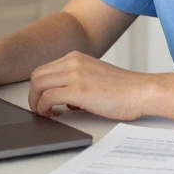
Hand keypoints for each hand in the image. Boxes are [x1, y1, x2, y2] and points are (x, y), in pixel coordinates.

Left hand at [28, 51, 150, 120]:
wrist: (141, 92)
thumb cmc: (124, 90)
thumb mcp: (95, 77)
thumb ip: (78, 82)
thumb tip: (65, 101)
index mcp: (76, 57)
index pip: (45, 69)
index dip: (39, 87)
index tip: (42, 100)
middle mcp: (73, 62)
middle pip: (36, 76)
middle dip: (33, 95)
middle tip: (39, 109)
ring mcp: (74, 74)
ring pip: (38, 85)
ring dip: (36, 102)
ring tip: (44, 114)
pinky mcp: (78, 90)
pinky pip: (48, 98)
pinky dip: (44, 108)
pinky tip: (53, 115)